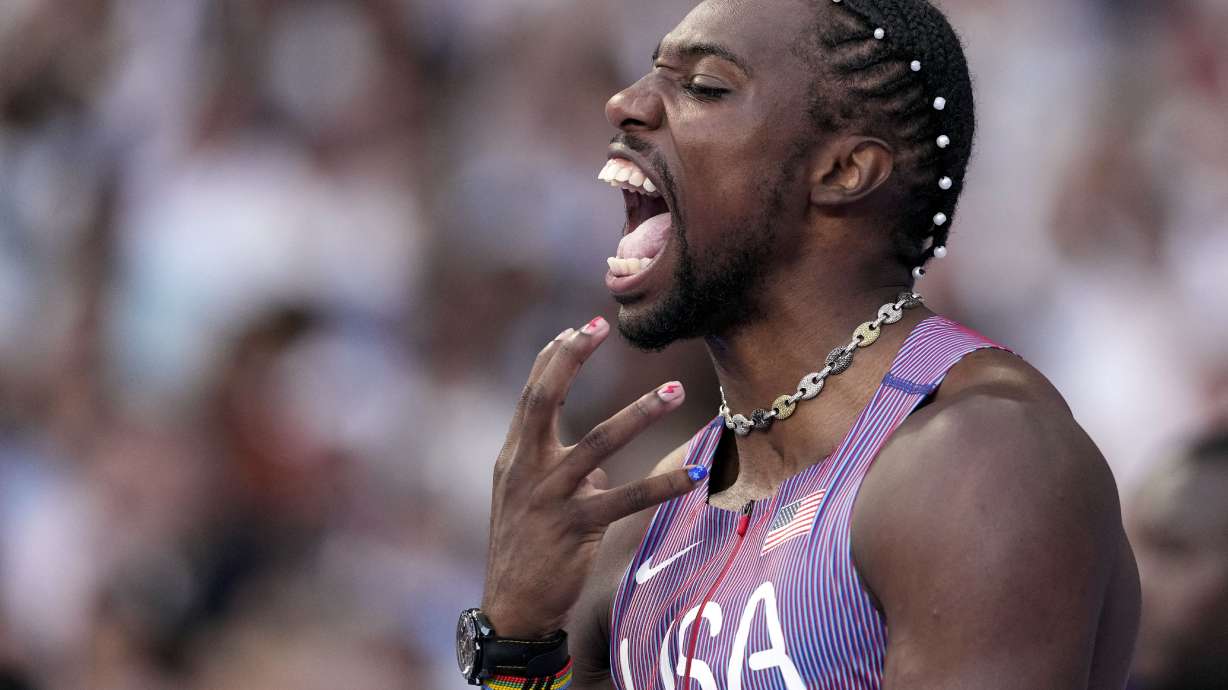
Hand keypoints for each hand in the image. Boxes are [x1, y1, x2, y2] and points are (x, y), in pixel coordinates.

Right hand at [481, 316, 704, 638]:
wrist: (513, 608)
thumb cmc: (525, 549)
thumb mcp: (529, 500)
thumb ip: (559, 470)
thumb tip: (602, 465)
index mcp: (514, 457)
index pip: (531, 394)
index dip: (553, 357)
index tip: (580, 327)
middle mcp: (525, 468)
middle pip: (543, 399)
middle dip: (570, 359)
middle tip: (600, 326)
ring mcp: (549, 497)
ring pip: (598, 444)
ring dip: (639, 413)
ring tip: (675, 389)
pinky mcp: (575, 527)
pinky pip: (627, 500)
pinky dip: (664, 485)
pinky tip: (695, 474)